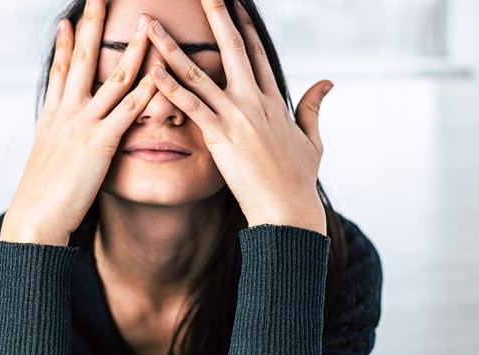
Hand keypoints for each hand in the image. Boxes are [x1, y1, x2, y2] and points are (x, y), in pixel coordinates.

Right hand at [0, 0, 155, 244]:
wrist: (36, 217)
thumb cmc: (43, 194)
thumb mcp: (47, 158)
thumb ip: (58, 139)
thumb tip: (62, 134)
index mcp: (53, 115)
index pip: (61, 69)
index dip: (67, 42)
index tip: (72, 19)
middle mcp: (67, 112)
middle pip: (83, 59)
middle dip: (93, 25)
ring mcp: (84, 124)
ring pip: (112, 77)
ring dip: (132, 49)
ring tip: (145, 24)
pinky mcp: (101, 142)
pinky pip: (129, 110)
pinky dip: (146, 90)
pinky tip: (160, 72)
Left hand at [142, 0, 331, 233]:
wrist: (288, 209)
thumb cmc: (298, 179)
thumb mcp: (312, 140)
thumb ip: (314, 107)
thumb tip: (327, 82)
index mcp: (274, 101)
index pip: (257, 54)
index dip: (244, 27)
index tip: (234, 4)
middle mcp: (255, 100)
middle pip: (232, 48)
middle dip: (216, 15)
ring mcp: (237, 116)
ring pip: (200, 72)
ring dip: (173, 47)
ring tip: (152, 25)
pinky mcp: (220, 135)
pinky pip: (191, 105)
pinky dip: (170, 87)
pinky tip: (152, 69)